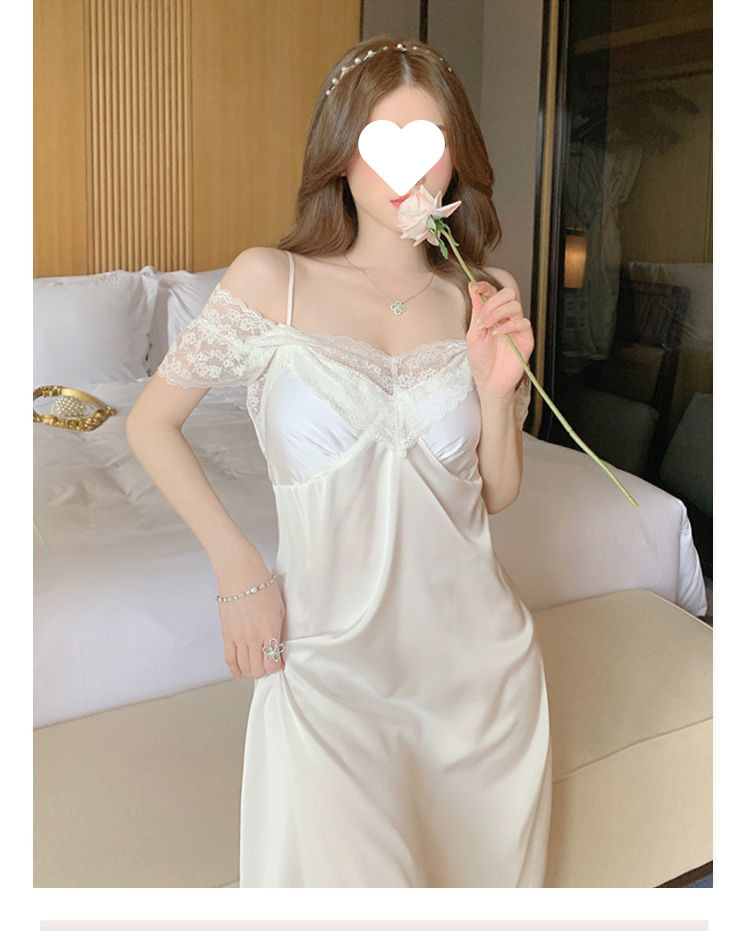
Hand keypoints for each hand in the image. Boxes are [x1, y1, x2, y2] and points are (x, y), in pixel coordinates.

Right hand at [216, 562, 286, 679]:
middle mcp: (253, 637)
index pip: (272, 663)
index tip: (278, 662)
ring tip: (256, 665)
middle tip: (268, 664)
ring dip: (251, 670)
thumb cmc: (261, 585)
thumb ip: (278, 629)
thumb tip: (277, 644)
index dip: (277, 667)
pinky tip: (240, 672)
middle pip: (258, 669)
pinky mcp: (226, 634)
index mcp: (269, 630)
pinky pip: (229, 659)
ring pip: (244, 667)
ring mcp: (238, 637)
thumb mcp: (279, 608)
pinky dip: (235, 669)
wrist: (240, 573)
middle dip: (264, 671)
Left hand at [466, 279, 533, 397]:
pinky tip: (497, 334)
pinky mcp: (525, 338)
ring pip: (515, 305)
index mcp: (493, 315)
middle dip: (494, 301)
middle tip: (482, 317)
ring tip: (487, 327)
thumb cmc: (481, 361)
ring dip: (498, 313)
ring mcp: (517, 327)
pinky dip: (508, 325)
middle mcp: (506, 318)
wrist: (488, 381)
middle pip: (508, 294)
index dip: (485, 286)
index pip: (493, 292)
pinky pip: (522, 322)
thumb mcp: (473, 334)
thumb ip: (476, 312)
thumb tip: (473, 289)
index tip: (475, 287)